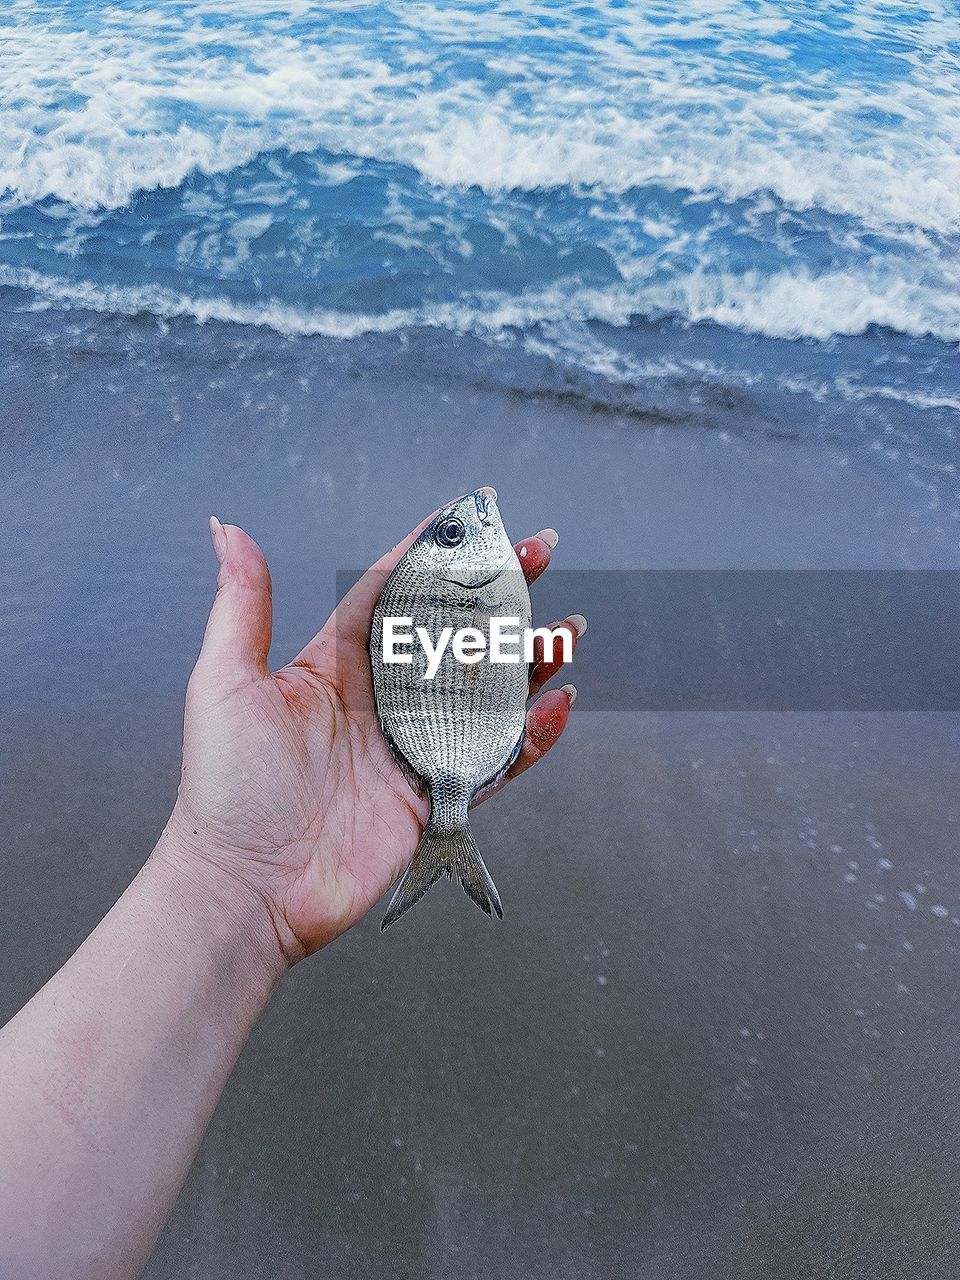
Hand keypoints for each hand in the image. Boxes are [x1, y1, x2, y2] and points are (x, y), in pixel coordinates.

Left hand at [156, 504, 582, 965]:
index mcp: (334, 665)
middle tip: (540, 554)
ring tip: (567, 630)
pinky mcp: (434, 797)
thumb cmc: (227, 788)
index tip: (469, 517)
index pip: (393, 593)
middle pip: (454, 635)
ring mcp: (411, 749)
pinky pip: (495, 760)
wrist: (247, 889)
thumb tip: (225, 529)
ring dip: (529, 660)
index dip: (432, 554)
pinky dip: (533, 737)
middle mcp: (379, 701)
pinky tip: (559, 705)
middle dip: (499, 594)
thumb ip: (241, 604)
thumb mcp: (226, 682)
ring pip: (486, 693)